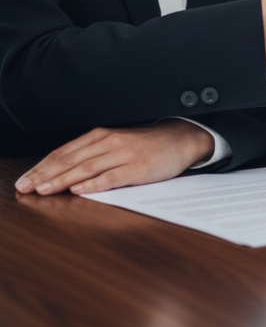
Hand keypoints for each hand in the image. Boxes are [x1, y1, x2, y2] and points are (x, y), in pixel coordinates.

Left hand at [14, 121, 214, 196]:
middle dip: (44, 175)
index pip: (64, 152)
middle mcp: (109, 142)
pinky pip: (112, 176)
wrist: (179, 139)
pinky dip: (94, 184)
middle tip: (25, 187)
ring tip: (44, 190)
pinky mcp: (137, 168)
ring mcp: (123, 154)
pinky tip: (79, 190)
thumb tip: (62, 174)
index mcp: (100, 137)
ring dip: (62, 179)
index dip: (41, 166)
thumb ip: (92, 155)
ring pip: (86, 167)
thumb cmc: (145, 146)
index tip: (24, 180)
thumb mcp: (115, 145)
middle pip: (70, 159)